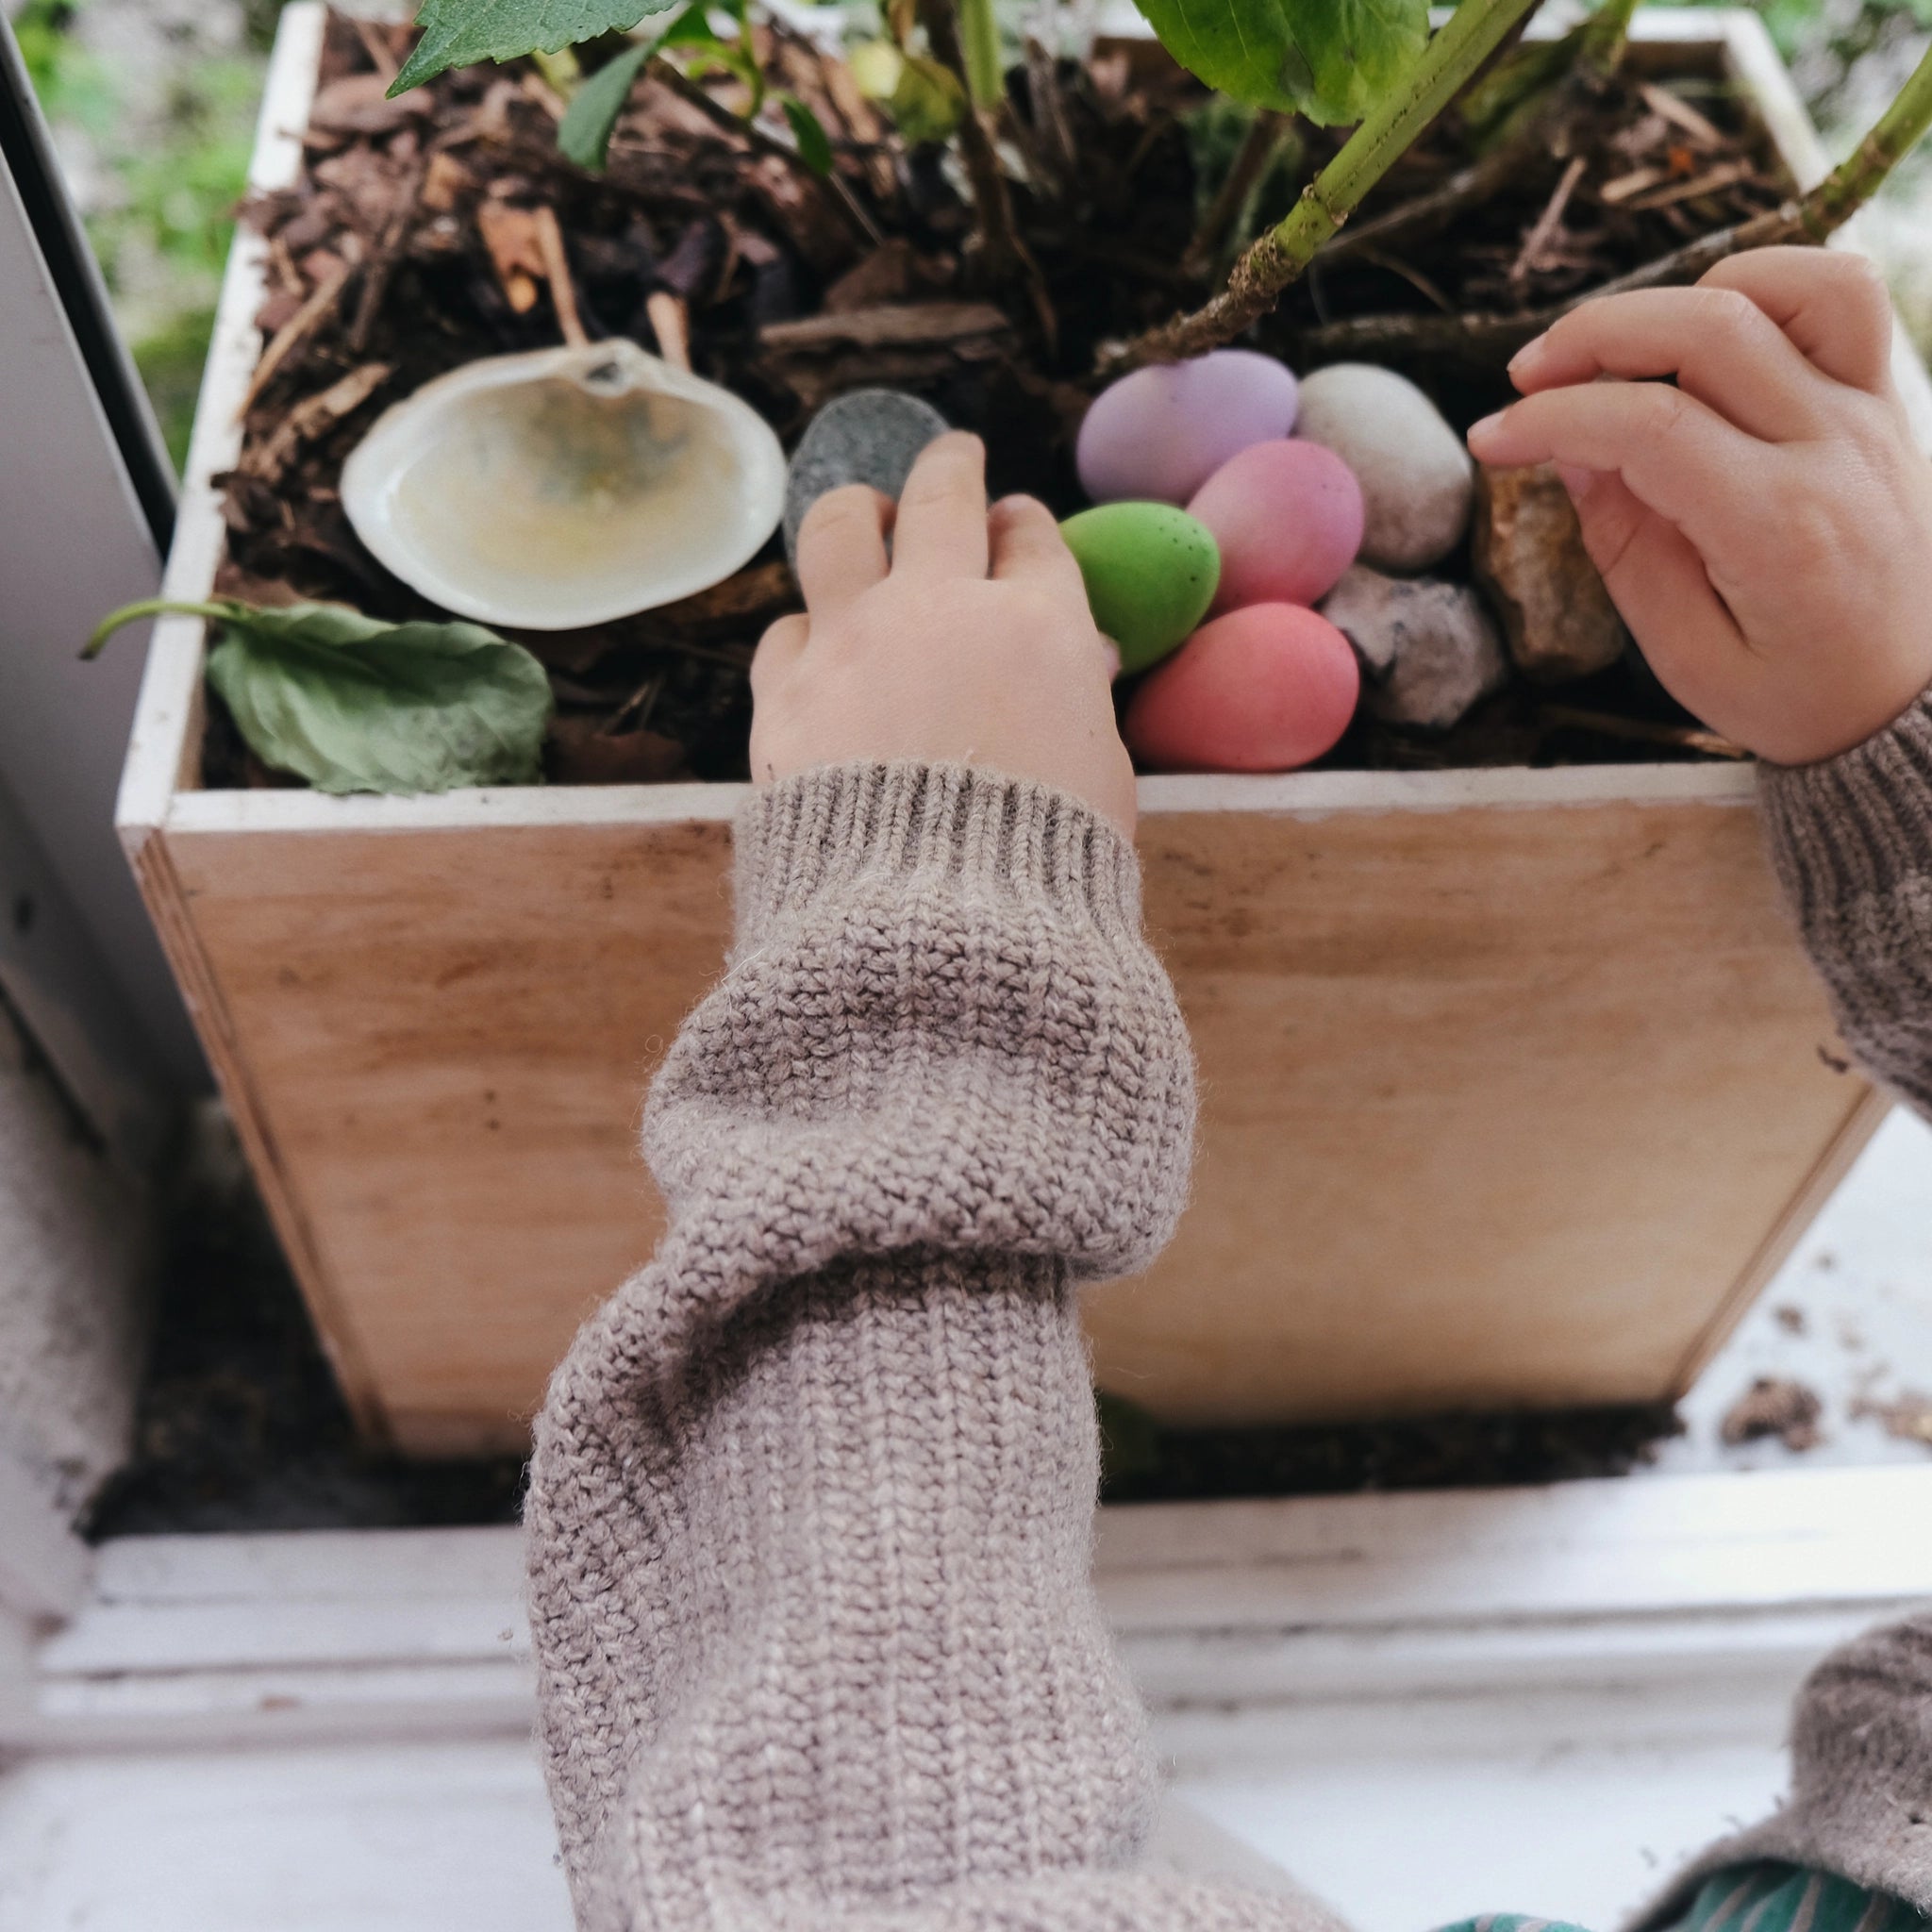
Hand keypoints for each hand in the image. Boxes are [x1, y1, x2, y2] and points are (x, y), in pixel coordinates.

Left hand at [750, 432, 1136, 834]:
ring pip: (838, 527)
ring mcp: (854, 642)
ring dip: (855, 508)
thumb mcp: (1103, 779)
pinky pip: (785, 631)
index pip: (1031, 542)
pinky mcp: (786, 693)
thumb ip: (1082, 704)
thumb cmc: (1046, 864)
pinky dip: (805, 631)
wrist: (936, 919)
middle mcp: (941, 610)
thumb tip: (1079, 660)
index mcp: (1038, 626)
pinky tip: (813, 642)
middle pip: (941, 497)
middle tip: (955, 456)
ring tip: (862, 510)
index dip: (1023, 527)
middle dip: (951, 466)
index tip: (1016, 524)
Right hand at [1466, 248, 1931, 764]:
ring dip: (1679, 299)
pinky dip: (1762, 286)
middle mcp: (1834, 451)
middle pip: (1707, 329)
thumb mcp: (1687, 656)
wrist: (1911, 700)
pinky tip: (1700, 334)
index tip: (1492, 440)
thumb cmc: (1797, 693)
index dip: (1552, 420)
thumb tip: (1571, 453)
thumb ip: (1627, 549)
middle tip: (1526, 378)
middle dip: (1593, 335)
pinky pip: (1839, 297)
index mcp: (1779, 530)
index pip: (1649, 427)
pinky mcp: (1882, 399)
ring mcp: (1870, 414)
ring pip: (1784, 287)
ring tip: (1619, 352)